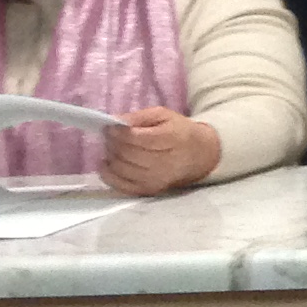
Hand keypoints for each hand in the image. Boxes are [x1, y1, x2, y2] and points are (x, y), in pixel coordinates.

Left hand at [101, 107, 221, 195]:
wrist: (200, 156)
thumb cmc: (178, 132)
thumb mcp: (164, 115)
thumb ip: (139, 116)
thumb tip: (114, 121)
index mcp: (172, 139)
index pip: (137, 138)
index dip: (118, 132)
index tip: (110, 126)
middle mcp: (165, 163)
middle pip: (127, 153)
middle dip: (113, 143)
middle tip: (110, 136)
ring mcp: (156, 179)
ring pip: (121, 168)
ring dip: (110, 156)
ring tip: (112, 147)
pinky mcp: (148, 190)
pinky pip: (120, 185)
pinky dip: (108, 174)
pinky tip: (107, 164)